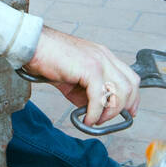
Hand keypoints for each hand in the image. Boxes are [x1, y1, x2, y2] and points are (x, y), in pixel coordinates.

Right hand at [24, 27, 140, 127]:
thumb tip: (94, 111)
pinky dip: (95, 113)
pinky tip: (86, 119)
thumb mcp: (73, 80)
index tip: (128, 112)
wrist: (33, 46)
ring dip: (109, 112)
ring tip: (95, 120)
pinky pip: (100, 97)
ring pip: (120, 92)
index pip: (130, 77)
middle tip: (109, 120)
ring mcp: (99, 61)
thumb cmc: (48, 59)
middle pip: (131, 85)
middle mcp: (105, 57)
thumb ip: (86, 94)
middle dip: (124, 107)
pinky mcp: (90, 68)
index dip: (133, 97)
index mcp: (104, 56)